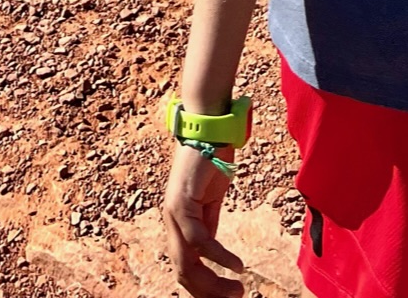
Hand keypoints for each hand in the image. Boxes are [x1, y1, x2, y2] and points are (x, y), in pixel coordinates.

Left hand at [162, 144, 242, 297]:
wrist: (209, 128)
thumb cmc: (211, 159)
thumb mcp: (211, 200)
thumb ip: (209, 223)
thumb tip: (212, 251)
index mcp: (177, 223)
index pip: (184, 267)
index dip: (202, 287)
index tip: (225, 295)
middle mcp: (170, 222)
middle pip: (183, 272)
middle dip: (209, 292)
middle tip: (234, 297)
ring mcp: (174, 213)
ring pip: (188, 263)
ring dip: (214, 283)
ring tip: (236, 290)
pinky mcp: (182, 203)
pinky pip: (200, 241)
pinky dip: (219, 258)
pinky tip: (237, 265)